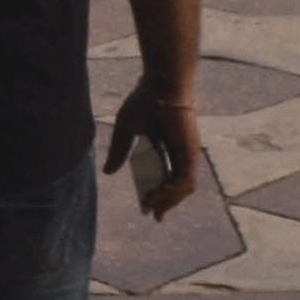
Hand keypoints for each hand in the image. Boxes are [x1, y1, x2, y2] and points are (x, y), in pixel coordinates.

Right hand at [101, 79, 203, 219]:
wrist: (160, 86)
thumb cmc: (144, 101)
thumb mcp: (126, 130)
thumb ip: (119, 151)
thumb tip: (108, 172)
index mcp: (167, 148)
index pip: (167, 180)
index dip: (162, 198)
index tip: (152, 213)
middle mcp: (180, 154)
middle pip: (176, 188)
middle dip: (166, 203)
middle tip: (152, 213)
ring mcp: (187, 154)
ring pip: (184, 189)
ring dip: (169, 200)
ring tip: (152, 204)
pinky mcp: (191, 153)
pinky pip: (186, 181)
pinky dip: (174, 192)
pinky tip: (160, 195)